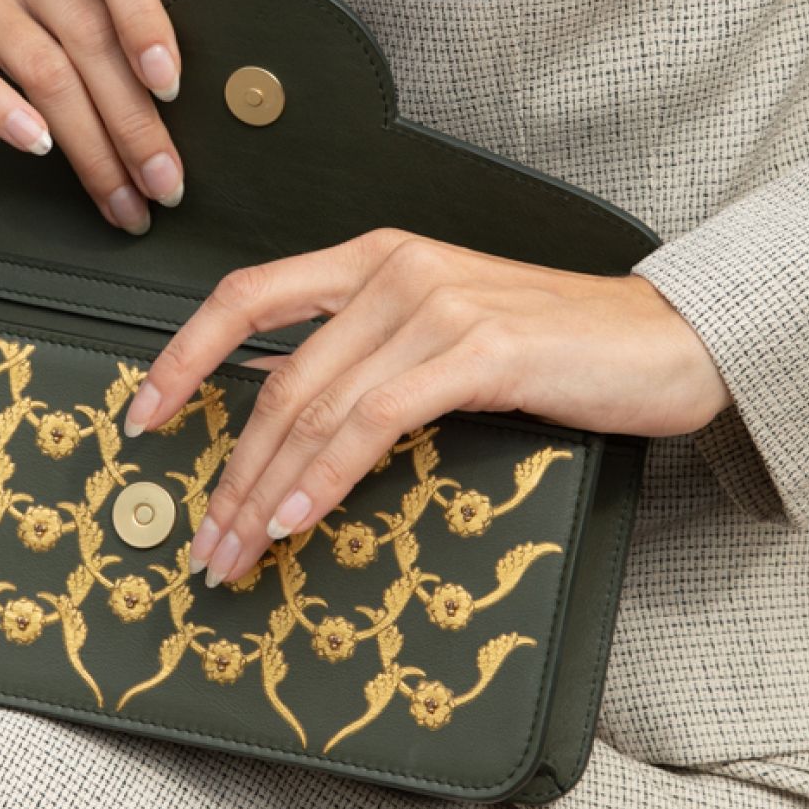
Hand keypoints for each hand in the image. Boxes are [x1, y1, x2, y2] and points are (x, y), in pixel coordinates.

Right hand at [0, 0, 181, 233]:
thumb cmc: (62, 40)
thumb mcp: (107, 28)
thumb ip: (139, 57)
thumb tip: (183, 144)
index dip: (146, 19)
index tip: (171, 90)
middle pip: (89, 38)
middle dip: (133, 125)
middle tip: (163, 186)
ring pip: (43, 69)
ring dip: (89, 146)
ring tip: (120, 199)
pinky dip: (1, 111)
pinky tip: (36, 147)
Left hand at [121, 228, 733, 585]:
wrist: (664, 342)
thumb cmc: (556, 349)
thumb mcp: (444, 336)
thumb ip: (370, 359)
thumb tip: (287, 424)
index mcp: (377, 258)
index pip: (249, 296)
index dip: (184, 356)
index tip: (144, 415)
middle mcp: (395, 269)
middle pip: (275, 376)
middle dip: (227, 467)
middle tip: (201, 538)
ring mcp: (435, 305)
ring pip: (314, 406)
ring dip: (262, 490)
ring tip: (235, 551)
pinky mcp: (477, 350)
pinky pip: (374, 423)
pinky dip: (324, 478)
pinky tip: (296, 519)